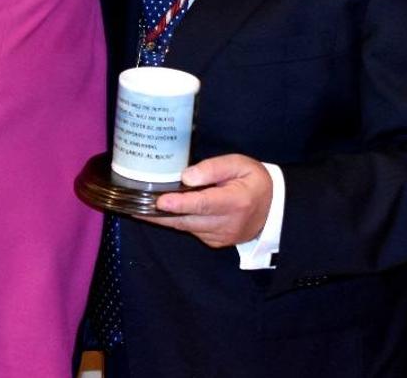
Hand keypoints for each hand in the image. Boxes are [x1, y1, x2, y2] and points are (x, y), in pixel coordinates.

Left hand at [142, 154, 271, 247]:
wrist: (273, 209)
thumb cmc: (253, 180)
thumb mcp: (239, 164)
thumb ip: (214, 168)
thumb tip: (187, 176)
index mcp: (236, 201)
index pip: (204, 203)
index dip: (181, 203)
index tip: (161, 201)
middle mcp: (227, 223)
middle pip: (187, 219)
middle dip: (159, 214)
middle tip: (133, 205)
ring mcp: (220, 236)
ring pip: (185, 227)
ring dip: (162, 219)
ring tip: (137, 207)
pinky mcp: (215, 242)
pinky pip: (191, 231)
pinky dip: (176, 221)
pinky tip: (160, 212)